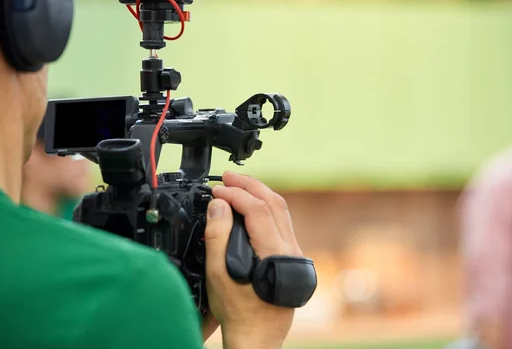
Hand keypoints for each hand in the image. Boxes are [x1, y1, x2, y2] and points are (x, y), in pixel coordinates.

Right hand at [204, 171, 302, 348]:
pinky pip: (281, 222)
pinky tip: (251, 206)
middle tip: (226, 178)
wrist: (257, 337)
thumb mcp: (218, 274)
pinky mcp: (292, 256)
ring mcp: (294, 253)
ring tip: (237, 186)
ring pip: (281, 211)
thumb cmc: (238, 312)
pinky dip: (265, 207)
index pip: (258, 209)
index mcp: (275, 253)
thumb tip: (219, 205)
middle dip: (249, 186)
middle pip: (274, 203)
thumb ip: (217, 237)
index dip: (235, 195)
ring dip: (259, 193)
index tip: (217, 191)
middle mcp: (290, 250)